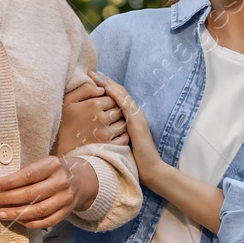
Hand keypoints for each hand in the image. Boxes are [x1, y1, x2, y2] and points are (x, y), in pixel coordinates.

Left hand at [0, 154, 96, 228]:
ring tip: (1, 214)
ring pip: (38, 210)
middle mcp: (62, 182)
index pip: (28, 175)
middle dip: (8, 198)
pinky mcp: (66, 212)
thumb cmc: (52, 171)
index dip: (9, 182)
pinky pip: (47, 221)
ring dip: (17, 213)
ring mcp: (65, 198)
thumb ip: (26, 173)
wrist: (80, 180)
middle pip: (31, 194)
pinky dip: (31, 223)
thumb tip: (0, 187)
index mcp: (53, 165)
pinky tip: (18, 221)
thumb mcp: (43, 164)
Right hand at [53, 79, 126, 155]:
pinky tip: (115, 133)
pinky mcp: (107, 146)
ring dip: (120, 122)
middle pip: (119, 110)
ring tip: (111, 123)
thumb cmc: (62, 121)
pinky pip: (124, 138)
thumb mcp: (68, 100)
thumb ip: (85, 89)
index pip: (113, 97)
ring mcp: (106, 133)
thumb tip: (101, 88)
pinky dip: (123, 134)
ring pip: (123, 123)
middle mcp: (102, 118)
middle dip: (116, 110)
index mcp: (94, 105)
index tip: (104, 103)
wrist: (56, 146)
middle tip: (108, 113)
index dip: (110, 99)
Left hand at [88, 70, 166, 189]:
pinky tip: (105, 88)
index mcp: (131, 118)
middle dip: (105, 81)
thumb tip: (99, 129)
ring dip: (108, 84)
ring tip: (95, 75)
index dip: (106, 87)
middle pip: (119, 92)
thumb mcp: (121, 142)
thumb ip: (114, 133)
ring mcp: (137, 117)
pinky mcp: (137, 122)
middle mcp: (135, 114)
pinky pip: (125, 104)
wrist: (151, 170)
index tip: (93, 80)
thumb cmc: (134, 160)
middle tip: (91, 72)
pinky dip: (115, 95)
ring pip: (122, 95)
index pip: (118, 97)